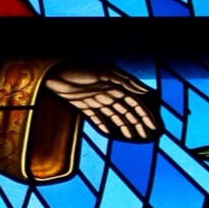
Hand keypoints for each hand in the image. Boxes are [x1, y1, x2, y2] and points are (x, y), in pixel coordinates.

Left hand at [42, 66, 160, 140]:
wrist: (54, 72)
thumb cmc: (79, 69)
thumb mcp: (104, 72)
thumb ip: (125, 81)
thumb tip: (145, 91)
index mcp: (116, 86)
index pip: (135, 103)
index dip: (145, 115)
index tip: (153, 128)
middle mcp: (108, 93)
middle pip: (127, 111)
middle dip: (137, 123)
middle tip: (146, 136)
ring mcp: (96, 100)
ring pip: (114, 115)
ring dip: (123, 126)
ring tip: (132, 138)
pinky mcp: (83, 105)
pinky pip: (96, 117)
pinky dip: (103, 124)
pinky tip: (108, 133)